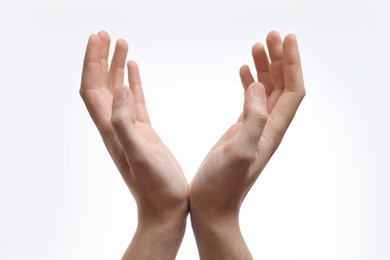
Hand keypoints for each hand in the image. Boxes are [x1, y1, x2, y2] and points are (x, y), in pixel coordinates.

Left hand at [80, 31, 187, 259]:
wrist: (165, 208)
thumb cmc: (156, 187)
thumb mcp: (139, 154)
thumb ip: (125, 123)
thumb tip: (117, 90)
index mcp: (110, 129)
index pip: (91, 89)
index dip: (91, 63)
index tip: (97, 39)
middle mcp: (115, 126)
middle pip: (100, 85)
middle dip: (100, 58)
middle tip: (106, 34)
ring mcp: (129, 128)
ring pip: (117, 90)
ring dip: (116, 67)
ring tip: (122, 44)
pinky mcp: (144, 132)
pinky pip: (134, 101)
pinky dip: (131, 82)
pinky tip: (133, 70)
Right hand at [189, 31, 305, 258]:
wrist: (212, 206)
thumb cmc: (222, 186)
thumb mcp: (239, 153)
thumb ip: (252, 121)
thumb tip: (260, 88)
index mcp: (272, 130)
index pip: (293, 90)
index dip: (293, 64)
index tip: (287, 39)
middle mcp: (268, 127)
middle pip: (283, 86)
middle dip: (280, 58)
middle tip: (271, 35)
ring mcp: (255, 128)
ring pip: (268, 90)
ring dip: (266, 67)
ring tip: (257, 46)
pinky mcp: (241, 130)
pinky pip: (252, 100)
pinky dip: (251, 82)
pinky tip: (245, 71)